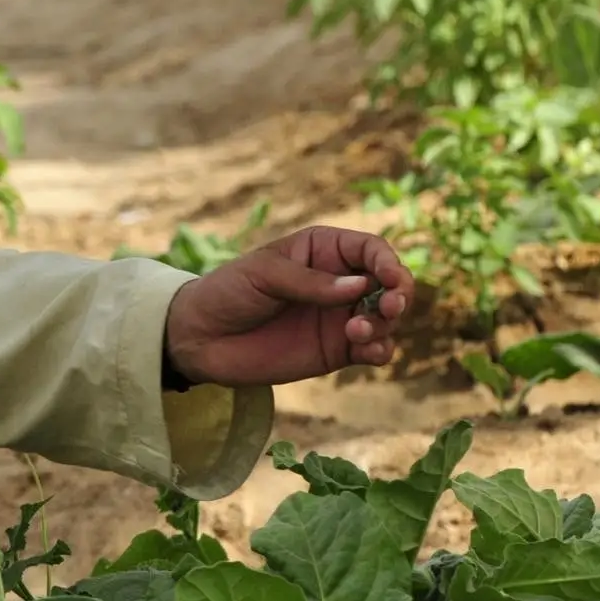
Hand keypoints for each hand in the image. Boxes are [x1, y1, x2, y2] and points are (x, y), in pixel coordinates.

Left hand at [162, 225, 414, 387]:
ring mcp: (340, 316)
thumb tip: (361, 287)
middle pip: (389, 283)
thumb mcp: (263, 275)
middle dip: (398, 294)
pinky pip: (374, 349)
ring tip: (355, 331)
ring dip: (385, 324)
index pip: (371, 249)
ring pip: (386, 318)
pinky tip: (368, 351)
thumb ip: (310, 282)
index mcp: (323, 250)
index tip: (388, 279)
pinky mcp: (337, 350)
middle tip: (388, 308)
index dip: (387, 262)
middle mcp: (339, 281)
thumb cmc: (228, 292)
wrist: (201, 338)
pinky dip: (381, 350)